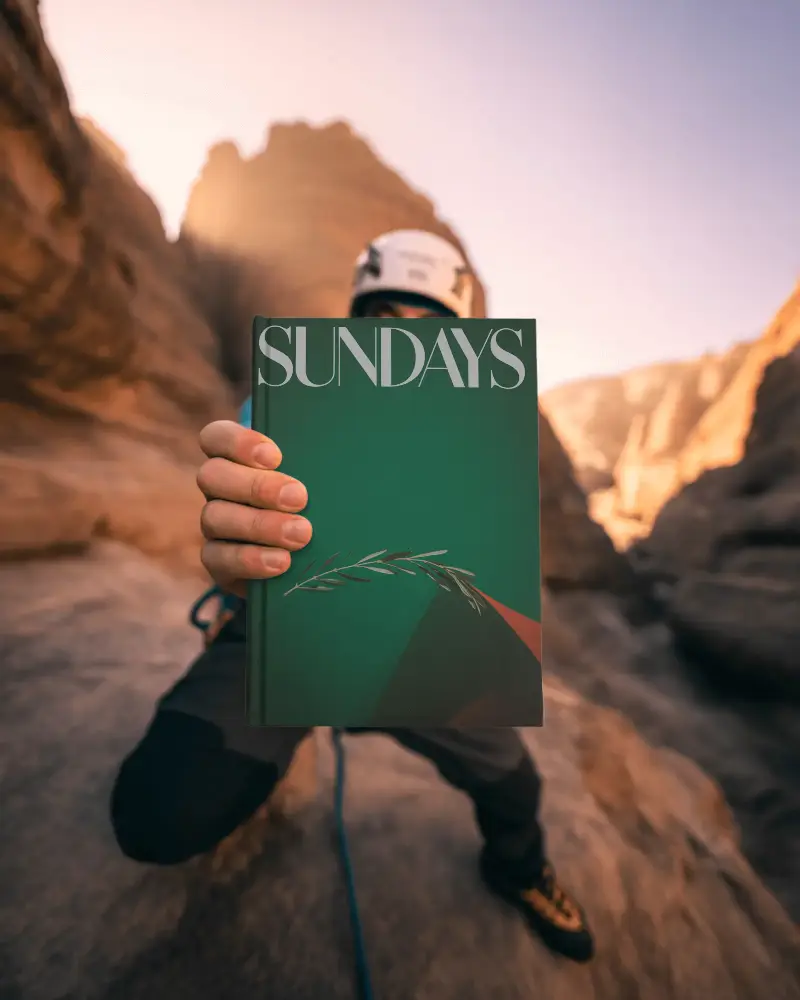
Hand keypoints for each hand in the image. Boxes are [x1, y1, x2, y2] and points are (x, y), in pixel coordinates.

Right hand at [196, 420, 311, 595]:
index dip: (237, 443)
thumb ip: (319, 464)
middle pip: (212, 475)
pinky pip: (218, 558)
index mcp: (236, 458)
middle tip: (299, 498)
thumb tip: (346, 457)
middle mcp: (219, 489)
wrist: (311, 559)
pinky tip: (282, 561)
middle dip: (257, 486)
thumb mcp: (318, 479)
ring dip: (259, 525)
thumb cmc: (317, 503)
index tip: (276, 457)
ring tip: (301, 534)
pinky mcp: (218, 561)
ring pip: (214, 517)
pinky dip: (251, 559)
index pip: (216, 437)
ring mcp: (215, 524)